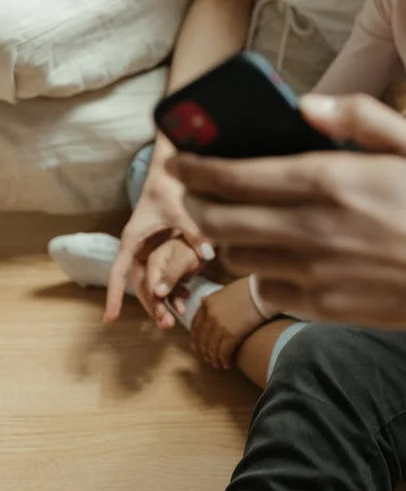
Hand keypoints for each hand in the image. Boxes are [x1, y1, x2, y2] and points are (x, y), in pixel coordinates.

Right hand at [104, 167, 212, 326]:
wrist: (173, 166)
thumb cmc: (168, 185)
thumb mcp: (180, 209)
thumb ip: (193, 232)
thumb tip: (209, 256)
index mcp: (133, 239)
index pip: (119, 273)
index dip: (114, 296)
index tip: (110, 319)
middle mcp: (138, 246)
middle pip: (138, 282)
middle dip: (150, 303)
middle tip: (164, 324)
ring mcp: (150, 246)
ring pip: (151, 279)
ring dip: (161, 297)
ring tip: (174, 319)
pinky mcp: (163, 244)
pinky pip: (164, 270)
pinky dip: (173, 283)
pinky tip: (185, 298)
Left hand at [166, 94, 405, 338]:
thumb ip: (356, 114)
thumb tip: (305, 105)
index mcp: (331, 181)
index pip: (237, 176)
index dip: (197, 168)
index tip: (179, 159)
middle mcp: (314, 230)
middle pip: (220, 220)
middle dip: (194, 203)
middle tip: (192, 192)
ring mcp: (316, 274)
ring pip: (237, 257)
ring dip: (225, 237)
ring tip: (232, 220)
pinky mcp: (323, 308)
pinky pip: (266, 290)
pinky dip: (259, 271)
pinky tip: (274, 255)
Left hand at [188, 278, 266, 368]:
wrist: (262, 291)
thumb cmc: (248, 288)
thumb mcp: (225, 289)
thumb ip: (213, 298)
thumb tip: (202, 300)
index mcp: (207, 304)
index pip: (195, 327)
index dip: (196, 340)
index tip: (199, 347)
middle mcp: (210, 316)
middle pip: (202, 340)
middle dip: (205, 352)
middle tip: (208, 359)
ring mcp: (219, 326)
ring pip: (212, 349)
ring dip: (214, 359)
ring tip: (218, 364)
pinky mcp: (231, 335)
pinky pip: (224, 353)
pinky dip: (224, 360)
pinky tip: (227, 364)